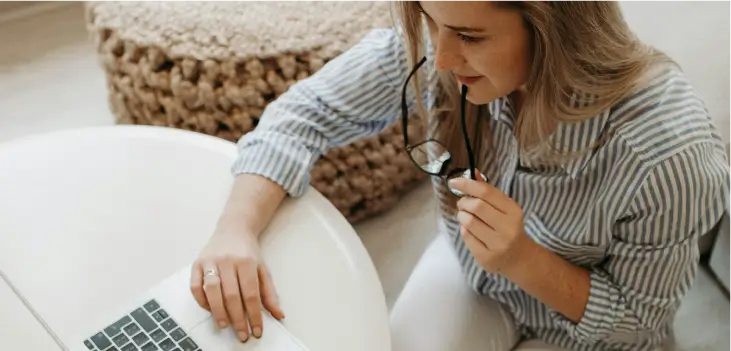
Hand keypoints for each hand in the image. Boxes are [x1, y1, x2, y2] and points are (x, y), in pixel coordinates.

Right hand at [190, 221, 283, 341]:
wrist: (233, 228)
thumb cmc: (248, 252)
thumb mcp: (263, 269)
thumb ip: (269, 293)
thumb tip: (279, 315)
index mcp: (247, 262)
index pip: (251, 294)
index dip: (254, 315)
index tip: (256, 330)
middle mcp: (228, 261)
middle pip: (232, 295)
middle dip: (237, 318)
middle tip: (242, 334)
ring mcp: (211, 261)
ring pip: (212, 291)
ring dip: (218, 312)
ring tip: (224, 325)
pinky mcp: (197, 263)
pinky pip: (195, 285)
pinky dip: (201, 300)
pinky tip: (210, 309)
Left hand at [449, 175, 534, 276]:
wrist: (518, 257)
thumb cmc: (507, 227)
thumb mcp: (503, 208)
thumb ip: (488, 191)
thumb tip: (473, 172)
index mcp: (513, 210)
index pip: (486, 192)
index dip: (467, 184)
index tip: (453, 181)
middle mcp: (508, 227)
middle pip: (476, 206)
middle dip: (464, 202)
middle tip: (462, 204)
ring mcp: (498, 244)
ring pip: (468, 222)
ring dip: (462, 216)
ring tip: (466, 217)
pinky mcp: (487, 257)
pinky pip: (466, 236)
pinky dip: (464, 230)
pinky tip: (471, 231)